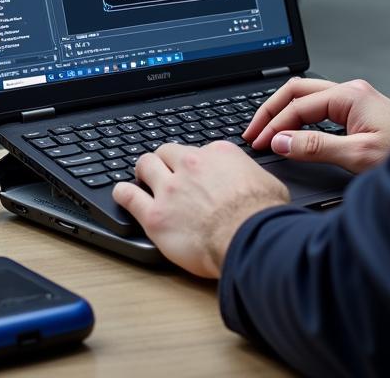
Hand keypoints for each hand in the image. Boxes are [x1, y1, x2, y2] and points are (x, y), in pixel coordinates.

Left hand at [112, 141, 288, 277]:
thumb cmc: (262, 216)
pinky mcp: (156, 215)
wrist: (250, 238)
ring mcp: (170, 189)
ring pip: (145, 166)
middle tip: (163, 170)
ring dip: (142, 171)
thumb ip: (251, 177)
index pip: (197, 151)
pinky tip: (122, 194)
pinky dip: (123, 193)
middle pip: (166, 152)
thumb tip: (254, 182)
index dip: (195, 163)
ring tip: (140, 177)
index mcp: (218, 155)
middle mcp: (190, 165)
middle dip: (164, 160)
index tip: (195, 172)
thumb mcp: (268, 183)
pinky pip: (129, 196)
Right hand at [243, 77, 389, 173]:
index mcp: (349, 95)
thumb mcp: (357, 155)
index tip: (258, 142)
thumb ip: (315, 147)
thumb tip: (281, 142)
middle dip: (271, 111)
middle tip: (252, 132)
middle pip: (297, 91)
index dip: (273, 124)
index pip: (297, 104)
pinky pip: (320, 109)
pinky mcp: (360, 113)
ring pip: (308, 98)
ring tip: (266, 131)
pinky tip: (293, 133)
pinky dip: (300, 119)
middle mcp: (351, 92)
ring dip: (285, 114)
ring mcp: (356, 100)